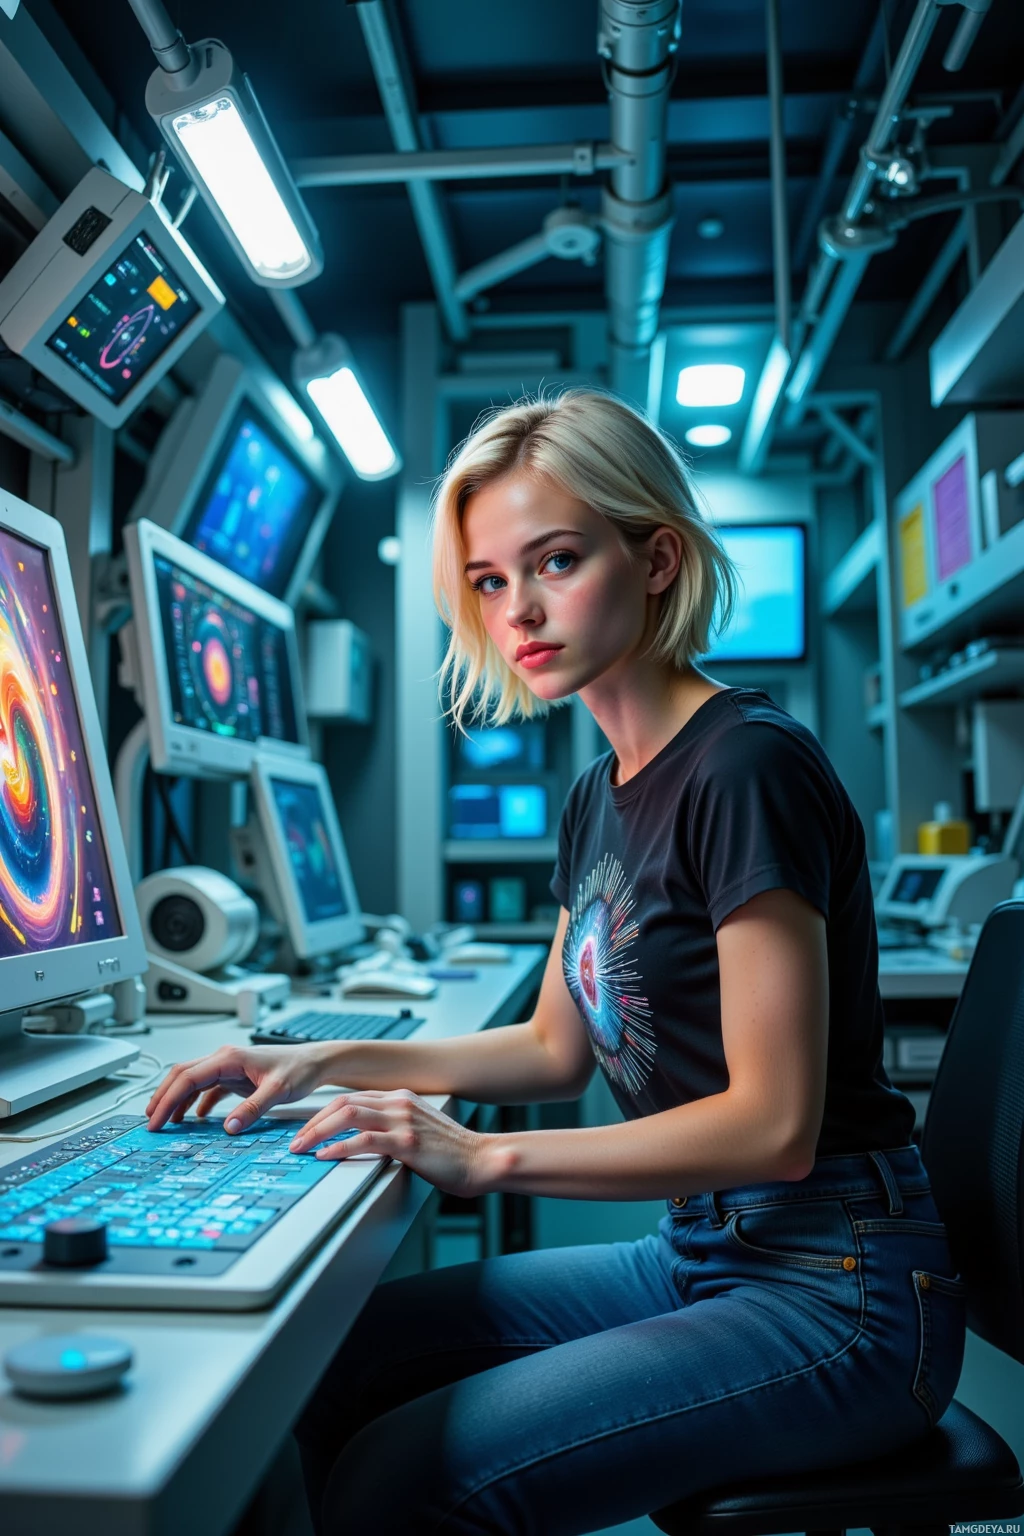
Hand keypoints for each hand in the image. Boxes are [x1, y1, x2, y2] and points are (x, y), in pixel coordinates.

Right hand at [145, 1044, 330, 1132]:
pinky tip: (192, 1118)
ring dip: (177, 1100)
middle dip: (164, 1098)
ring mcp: (229, 1067)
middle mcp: (225, 1059)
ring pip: (192, 1081)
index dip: (167, 1099)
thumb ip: (253, 1108)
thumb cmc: (300, 1069)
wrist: (316, 1061)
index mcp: (229, 1058)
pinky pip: (207, 1089)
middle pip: (182, 1076)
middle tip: (152, 1122)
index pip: (187, 1077)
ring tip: (165, 1121)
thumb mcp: (278, 1090)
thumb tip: (229, 1127)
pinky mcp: (235, 1077)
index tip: (156, 1119)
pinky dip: (195, 1102)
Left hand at [288, 1089, 485, 1196]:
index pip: (351, 1098)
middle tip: (296, 1141)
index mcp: (401, 1098)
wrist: (483, 1159)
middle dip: (313, 1121)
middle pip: (343, 1102)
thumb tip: (368, 1140)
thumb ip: (395, 1128)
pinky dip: (339, 1147)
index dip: (324, 1113)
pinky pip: (363, 1140)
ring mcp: (403, 1121)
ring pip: (347, 1115)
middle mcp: (399, 1103)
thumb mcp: (420, 1130)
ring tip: (302, 1148)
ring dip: (318, 1132)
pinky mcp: (407, 1141)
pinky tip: (326, 1156)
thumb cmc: (454, 1152)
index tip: (307, 1129)